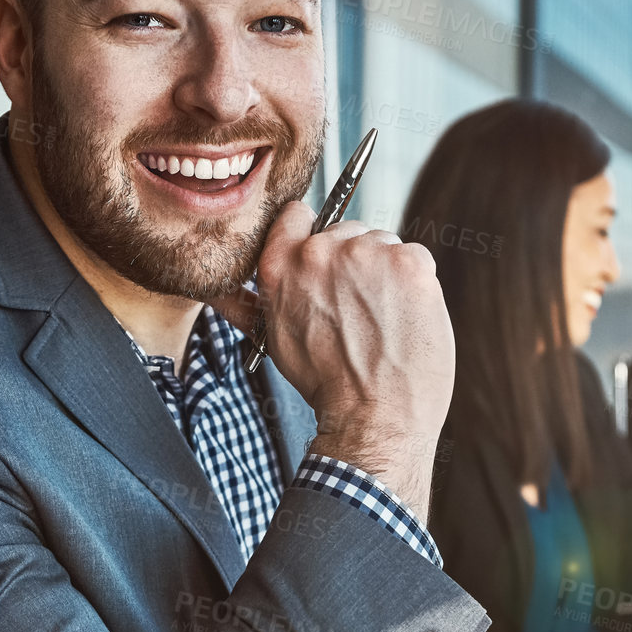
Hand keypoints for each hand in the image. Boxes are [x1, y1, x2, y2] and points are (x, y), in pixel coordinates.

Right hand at [208, 202, 453, 520]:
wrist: (374, 416)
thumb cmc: (327, 384)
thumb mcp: (273, 339)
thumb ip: (248, 303)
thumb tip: (216, 291)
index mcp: (282, 265)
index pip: (296, 215)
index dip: (313, 235)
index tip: (326, 260)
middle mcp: (322, 252)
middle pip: (347, 232)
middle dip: (356, 264)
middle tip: (360, 309)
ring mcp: (369, 253)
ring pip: (383, 245)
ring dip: (387, 274)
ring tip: (384, 319)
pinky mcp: (410, 263)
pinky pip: (415, 258)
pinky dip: (415, 285)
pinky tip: (406, 318)